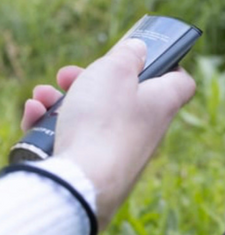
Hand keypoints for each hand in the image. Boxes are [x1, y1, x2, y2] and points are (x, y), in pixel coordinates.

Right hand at [21, 39, 195, 229]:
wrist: (85, 184)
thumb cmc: (103, 123)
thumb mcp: (114, 72)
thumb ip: (127, 56)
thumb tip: (139, 49)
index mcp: (162, 103)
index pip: (180, 82)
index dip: (167, 65)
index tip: (144, 57)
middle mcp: (149, 129)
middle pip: (125, 96)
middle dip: (91, 81)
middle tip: (68, 75)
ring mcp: (124, 151)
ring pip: (95, 118)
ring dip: (66, 102)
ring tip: (44, 96)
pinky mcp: (99, 169)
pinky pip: (78, 142)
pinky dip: (56, 127)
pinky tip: (34, 116)